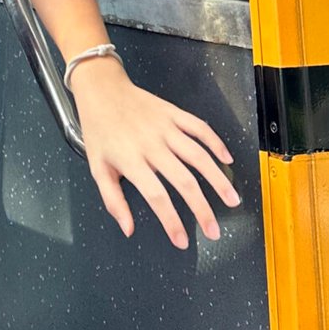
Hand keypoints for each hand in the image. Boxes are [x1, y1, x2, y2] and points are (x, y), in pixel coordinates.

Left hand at [68, 59, 238, 249]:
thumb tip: (128, 229)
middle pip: (183, 181)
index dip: (171, 221)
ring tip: (232, 200)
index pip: (157, 196)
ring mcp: (165, 127)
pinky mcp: (173, 113)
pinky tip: (227, 160)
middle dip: (202, 210)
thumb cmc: (99, 129)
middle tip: (214, 230)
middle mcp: (151, 144)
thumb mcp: (97, 167)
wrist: (101, 89)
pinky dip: (216, 143)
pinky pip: (200, 128)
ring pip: (198, 156)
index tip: (182, 241)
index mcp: (131, 159)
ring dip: (218, 179)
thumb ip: (113, 200)